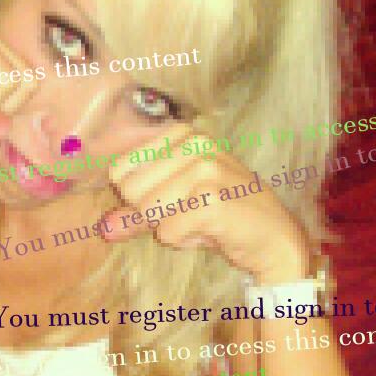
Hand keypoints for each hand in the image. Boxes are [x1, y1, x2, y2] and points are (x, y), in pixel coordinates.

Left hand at [104, 124, 311, 284]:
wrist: (272, 237)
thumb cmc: (221, 218)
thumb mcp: (174, 208)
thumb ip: (135, 214)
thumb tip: (103, 229)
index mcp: (180, 134)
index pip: (120, 171)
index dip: (138, 198)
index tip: (173, 200)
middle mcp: (192, 143)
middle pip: (130, 192)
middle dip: (155, 215)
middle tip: (189, 213)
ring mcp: (203, 167)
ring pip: (148, 212)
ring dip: (172, 229)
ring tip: (201, 221)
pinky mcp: (210, 198)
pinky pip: (167, 231)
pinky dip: (185, 240)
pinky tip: (210, 230)